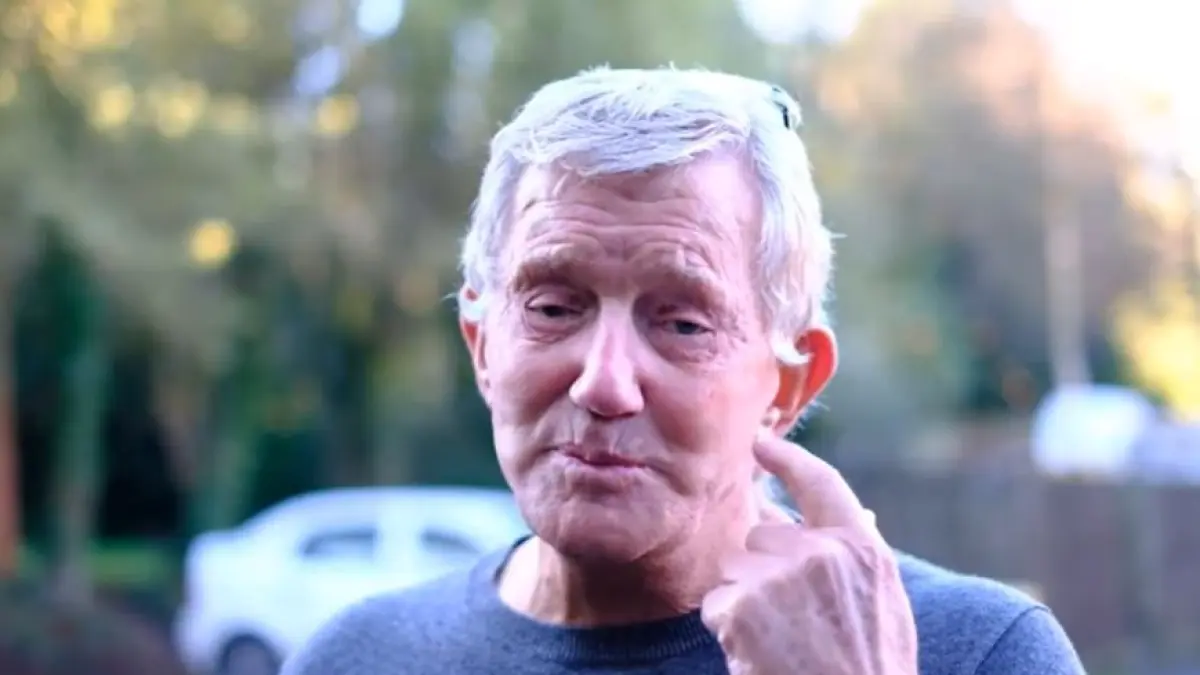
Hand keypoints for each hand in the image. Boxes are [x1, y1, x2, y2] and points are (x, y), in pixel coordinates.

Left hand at [700, 433, 918, 674]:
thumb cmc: (872, 669)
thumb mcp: (886, 604)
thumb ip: (861, 556)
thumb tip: (861, 512)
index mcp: (861, 548)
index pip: (821, 483)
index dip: (788, 459)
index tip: (761, 442)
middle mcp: (819, 553)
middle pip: (761, 534)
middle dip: (762, 567)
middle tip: (790, 619)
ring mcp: (777, 578)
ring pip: (734, 568)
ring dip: (743, 600)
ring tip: (779, 641)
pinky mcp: (740, 608)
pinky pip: (717, 603)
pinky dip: (729, 629)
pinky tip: (758, 654)